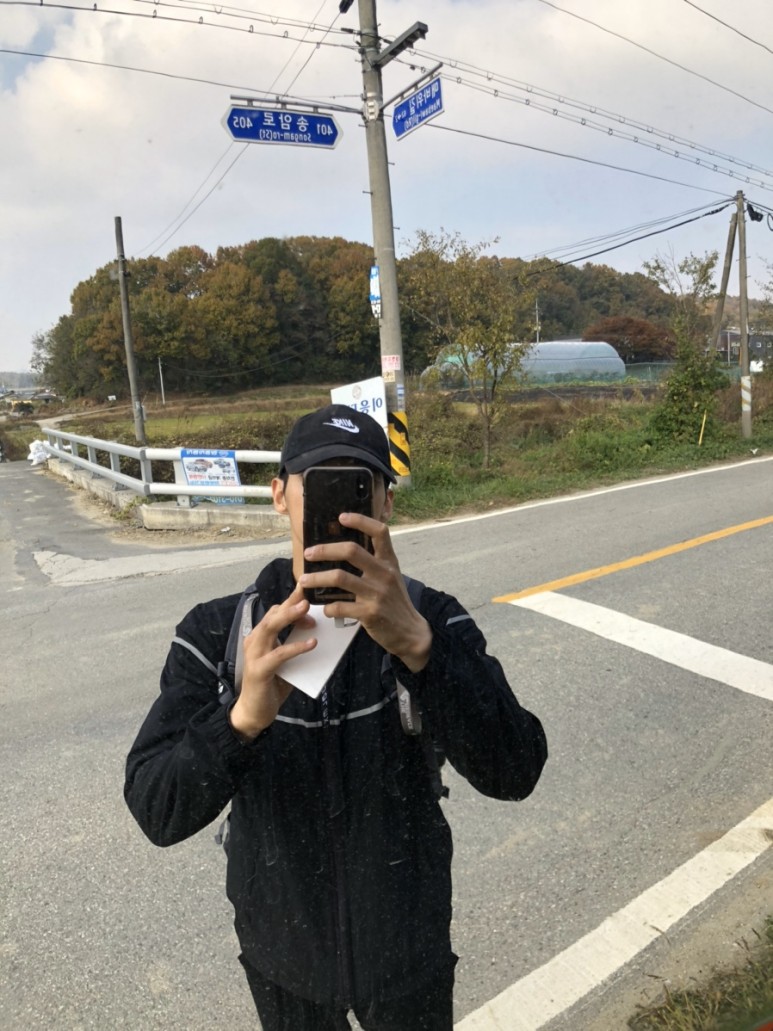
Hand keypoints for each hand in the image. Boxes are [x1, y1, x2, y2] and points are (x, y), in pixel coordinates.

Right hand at [229, 582, 316, 740]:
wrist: (255, 713)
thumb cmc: (272, 685)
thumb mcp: (286, 661)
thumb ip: (295, 646)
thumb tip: (318, 632)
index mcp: (260, 637)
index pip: (275, 612)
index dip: (292, 602)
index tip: (310, 593)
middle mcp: (254, 641)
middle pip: (272, 615)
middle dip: (290, 602)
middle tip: (308, 594)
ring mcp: (254, 655)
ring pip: (270, 628)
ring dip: (289, 617)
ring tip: (307, 610)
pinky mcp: (259, 670)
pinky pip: (279, 654)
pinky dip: (295, 647)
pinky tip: (311, 643)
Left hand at [300, 513, 431, 672]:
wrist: (410, 632)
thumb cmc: (395, 602)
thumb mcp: (390, 577)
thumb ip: (374, 563)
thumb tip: (344, 549)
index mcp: (389, 562)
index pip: (379, 532)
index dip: (360, 521)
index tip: (341, 517)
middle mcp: (384, 574)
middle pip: (351, 551)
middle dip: (325, 550)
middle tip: (308, 553)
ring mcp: (377, 593)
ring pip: (339, 577)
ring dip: (317, 578)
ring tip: (304, 580)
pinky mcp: (369, 613)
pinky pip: (339, 606)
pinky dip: (328, 606)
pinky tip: (325, 607)